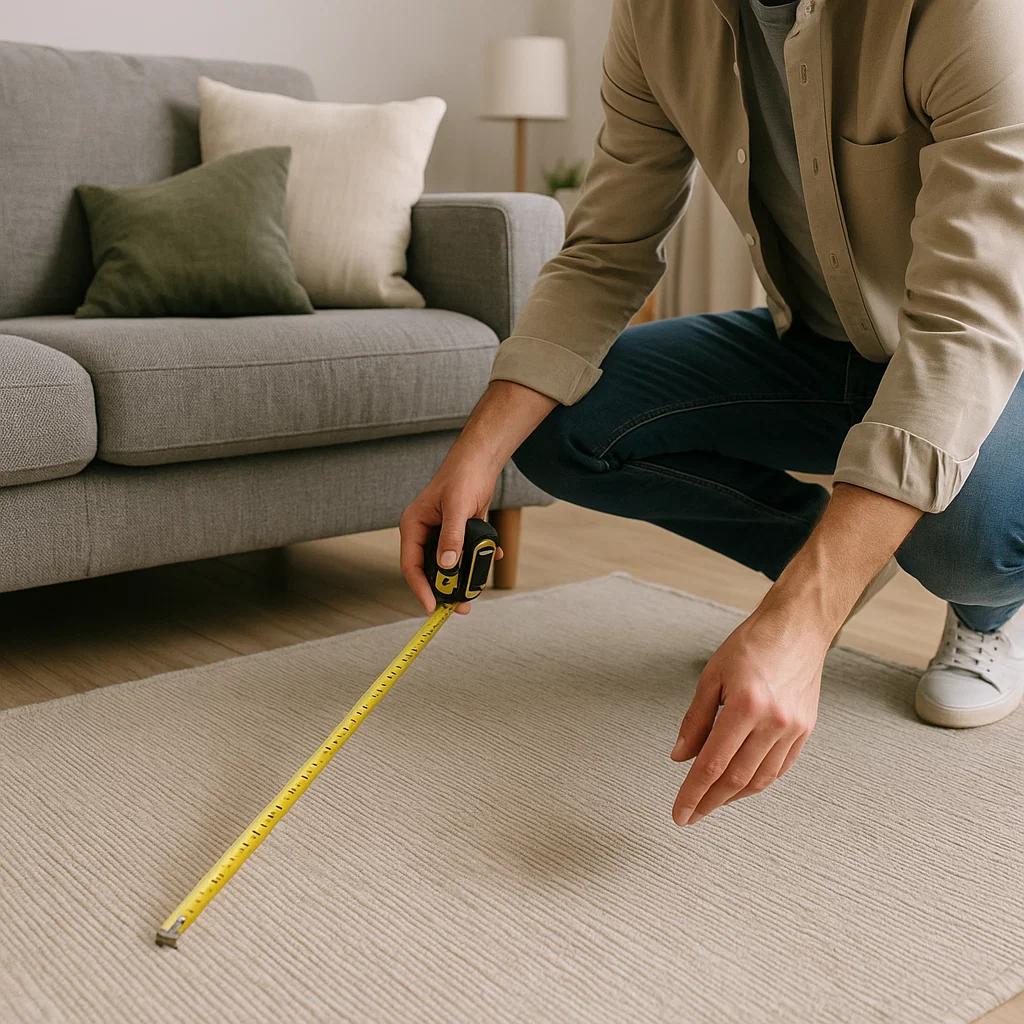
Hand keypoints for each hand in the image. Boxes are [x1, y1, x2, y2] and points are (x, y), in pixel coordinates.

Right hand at [400, 380, 556, 614]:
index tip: (432, 607)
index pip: (411, 565)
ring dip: (462, 578)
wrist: (480, 461)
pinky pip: (463, 553)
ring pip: (447, 565)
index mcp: (413, 526)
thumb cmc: (463, 477)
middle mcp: (424, 533)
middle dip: (444, 589)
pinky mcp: (457, 533)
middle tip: (460, 607)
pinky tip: (493, 557)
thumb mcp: (458, 508)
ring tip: (475, 592)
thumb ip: (452, 537)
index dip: (420, 588)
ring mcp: (441, 534)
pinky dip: (477, 558)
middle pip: (429, 570)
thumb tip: (447, 566)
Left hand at [670, 606, 826, 824]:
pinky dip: (757, 783)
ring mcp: (793, 729)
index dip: (693, 793)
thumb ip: (694, 720)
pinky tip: (740, 786)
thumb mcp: (711, 676)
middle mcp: (773, 722)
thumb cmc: (751, 645)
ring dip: (733, 797)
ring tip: (711, 803)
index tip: (679, 813)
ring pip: (760, 780)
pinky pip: (779, 768)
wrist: (797, 628)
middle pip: (736, 778)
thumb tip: (680, 757)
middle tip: (690, 815)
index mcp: (745, 706)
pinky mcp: (805, 731)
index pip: (712, 764)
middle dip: (709, 802)